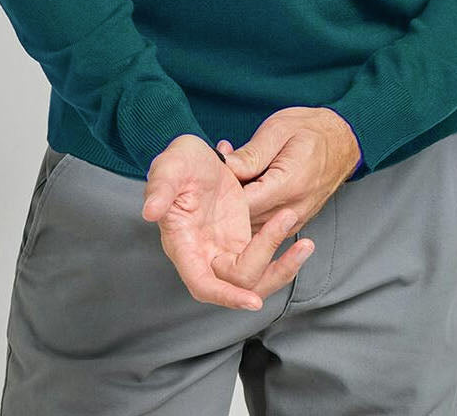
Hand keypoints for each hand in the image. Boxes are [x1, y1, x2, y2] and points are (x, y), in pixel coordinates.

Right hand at [142, 134, 315, 310]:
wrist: (199, 155)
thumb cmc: (181, 162)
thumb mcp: (170, 165)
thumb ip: (160, 187)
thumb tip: (149, 211)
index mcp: (183, 244)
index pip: (202, 284)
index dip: (225, 297)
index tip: (253, 301)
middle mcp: (204, 255)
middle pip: (238, 284)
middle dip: (269, 268)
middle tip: (294, 232)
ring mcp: (224, 250)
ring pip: (255, 278)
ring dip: (282, 267)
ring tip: (306, 243)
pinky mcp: (241, 241)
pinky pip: (264, 258)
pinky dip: (282, 251)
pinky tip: (300, 236)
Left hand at [216, 107, 360, 232]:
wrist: (344, 141)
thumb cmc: (312, 130)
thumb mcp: (278, 129)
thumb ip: (251, 154)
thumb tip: (225, 167)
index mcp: (288, 185)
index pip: (244, 204)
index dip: (224, 192)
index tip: (216, 174)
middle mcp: (293, 210)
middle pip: (245, 219)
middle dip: (228, 198)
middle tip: (224, 167)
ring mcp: (294, 220)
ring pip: (252, 226)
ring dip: (239, 205)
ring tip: (239, 172)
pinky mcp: (293, 223)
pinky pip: (264, 226)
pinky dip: (252, 209)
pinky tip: (250, 185)